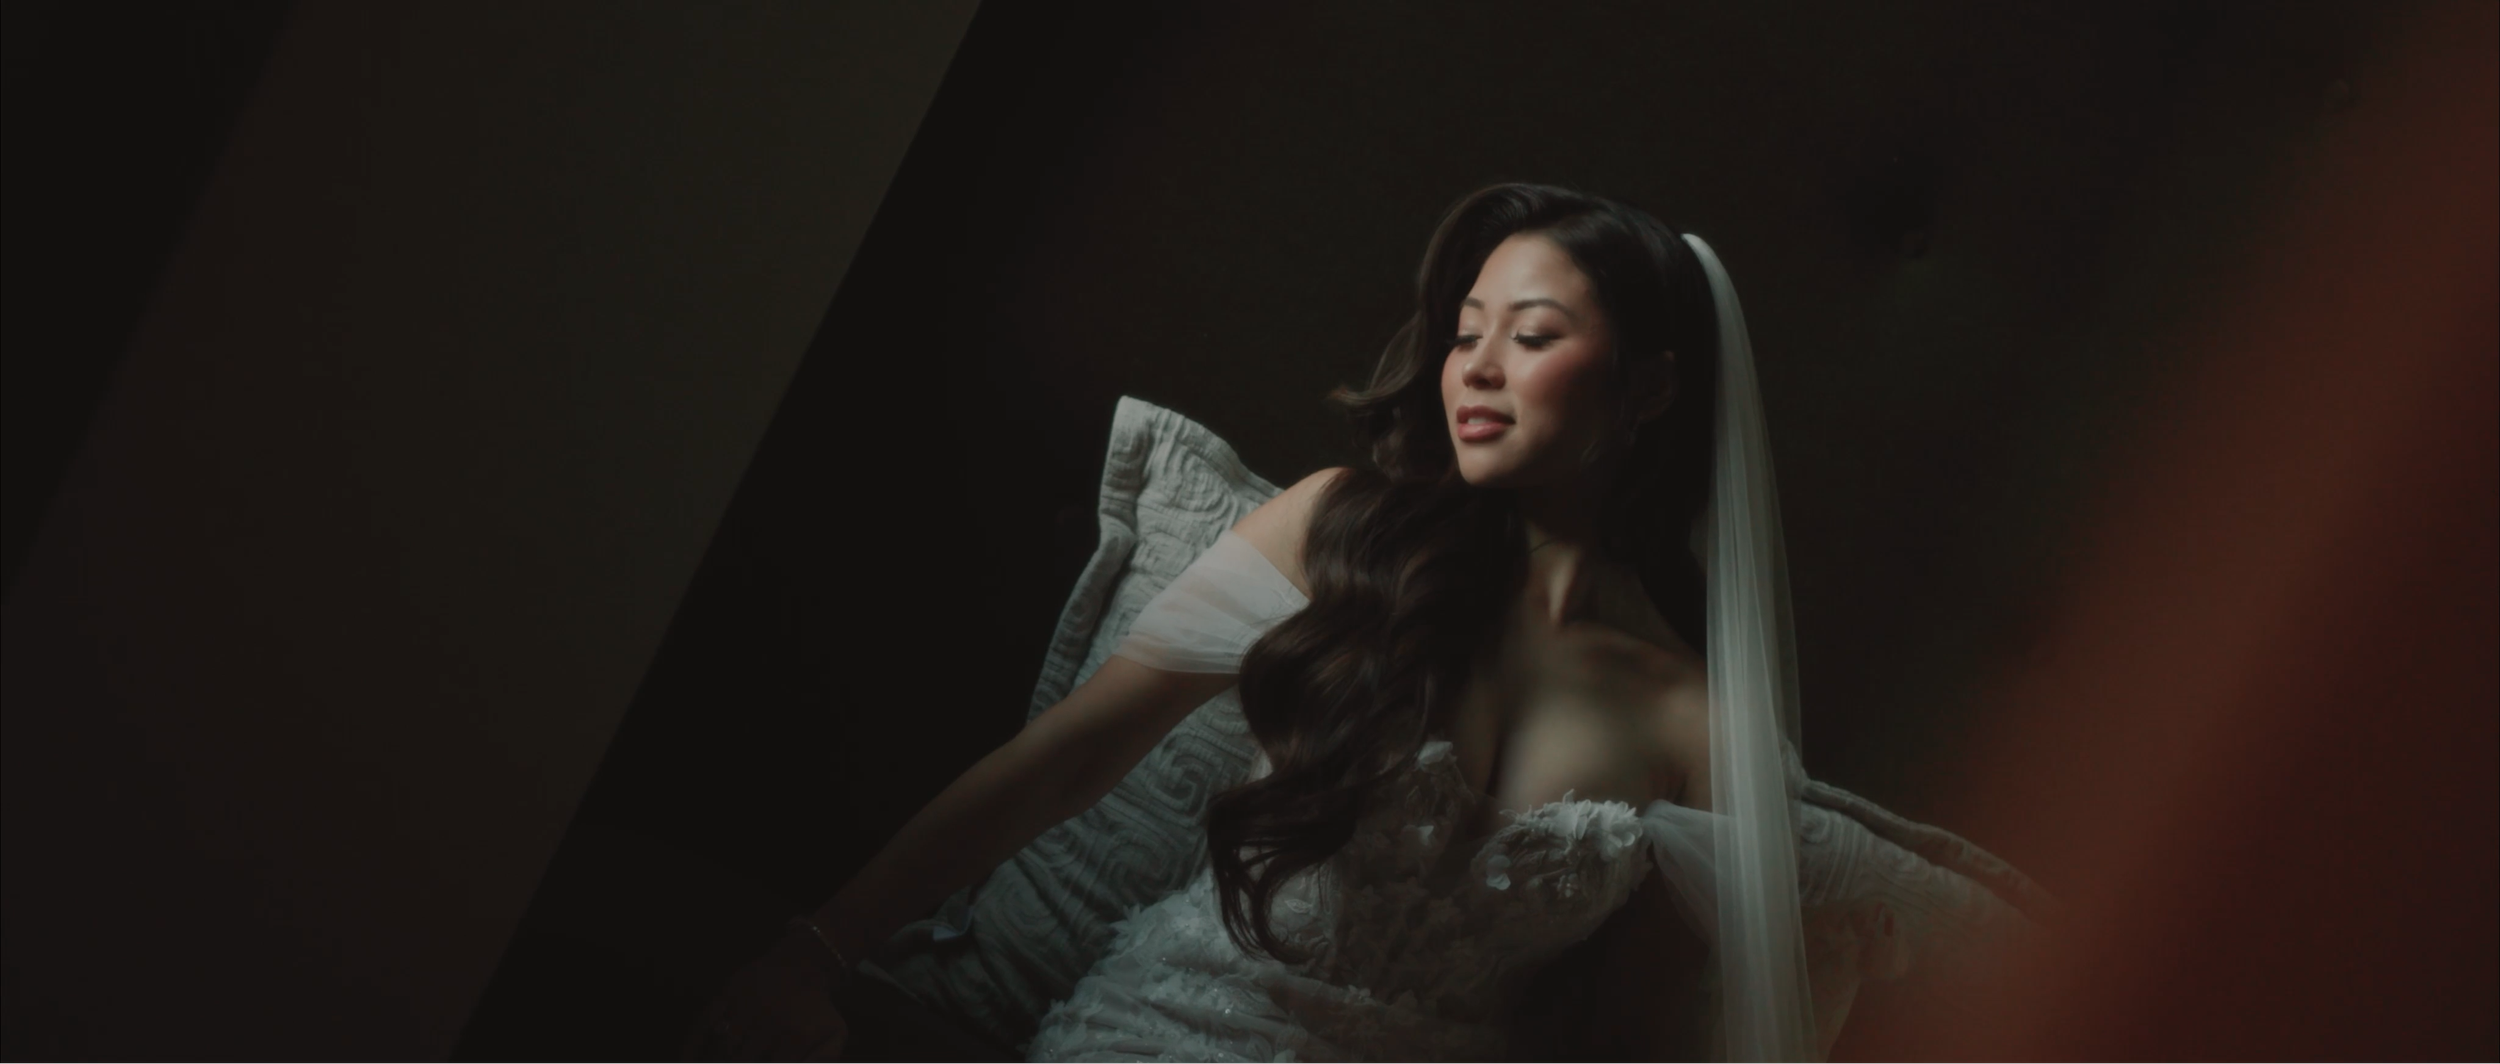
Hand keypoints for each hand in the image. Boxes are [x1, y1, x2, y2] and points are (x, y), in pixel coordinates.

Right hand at [683, 928, 849, 1061]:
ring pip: (724, 1048)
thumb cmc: (816, 1008)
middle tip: (742, 1058)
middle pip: (743, 1061)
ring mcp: (747, 1005)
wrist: (805, 964)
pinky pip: (704, 1023)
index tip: (762, 1063)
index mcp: (797, 1036)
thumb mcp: (835, 1034)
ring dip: (723, 1057)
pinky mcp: (729, 992)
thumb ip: (825, 1059)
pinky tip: (685, 1060)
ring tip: (726, 1056)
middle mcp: (770, 1021)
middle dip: (742, 1061)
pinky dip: (692, 1045)